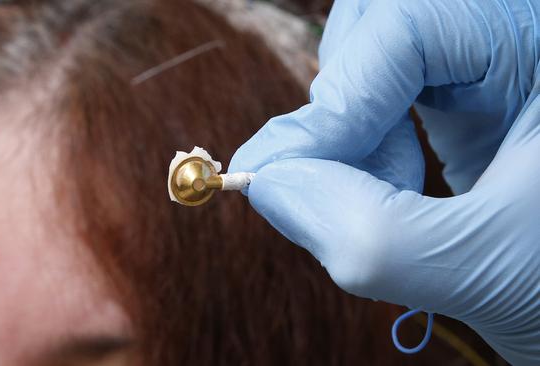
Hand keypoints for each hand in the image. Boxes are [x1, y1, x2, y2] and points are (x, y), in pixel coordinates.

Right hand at [229, 0, 539, 363]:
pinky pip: (377, 90)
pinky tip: (392, 184)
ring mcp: (482, 62)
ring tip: (386, 190)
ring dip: (346, 127)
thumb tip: (269, 186)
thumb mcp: (490, 267)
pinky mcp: (458, 93)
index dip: (343, 95)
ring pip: (366, 53)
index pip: (412, 23)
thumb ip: (372, 233)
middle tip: (328, 181)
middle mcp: (511, 39)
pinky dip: (358, 141)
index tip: (291, 175)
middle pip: (379, 25)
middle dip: (340, 107)